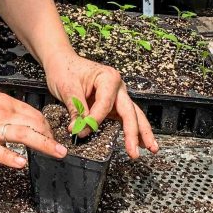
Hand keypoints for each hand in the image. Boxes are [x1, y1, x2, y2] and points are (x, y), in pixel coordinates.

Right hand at [0, 90, 67, 167]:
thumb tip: (9, 116)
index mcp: (1, 101)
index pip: (33, 113)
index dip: (46, 126)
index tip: (50, 136)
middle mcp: (0, 113)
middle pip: (34, 123)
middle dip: (50, 137)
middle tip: (60, 149)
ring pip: (24, 134)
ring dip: (44, 145)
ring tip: (57, 153)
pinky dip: (11, 157)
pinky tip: (21, 163)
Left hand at [44, 52, 158, 158]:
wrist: (61, 62)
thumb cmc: (65, 69)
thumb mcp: (67, 88)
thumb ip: (76, 109)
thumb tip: (79, 128)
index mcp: (108, 78)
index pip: (105, 104)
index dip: (94, 119)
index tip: (82, 130)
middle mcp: (117, 87)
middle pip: (129, 111)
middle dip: (133, 132)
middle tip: (133, 151)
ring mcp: (117, 96)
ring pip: (133, 115)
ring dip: (142, 133)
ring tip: (151, 148)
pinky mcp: (113, 104)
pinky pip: (125, 118)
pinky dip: (133, 130)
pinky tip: (141, 142)